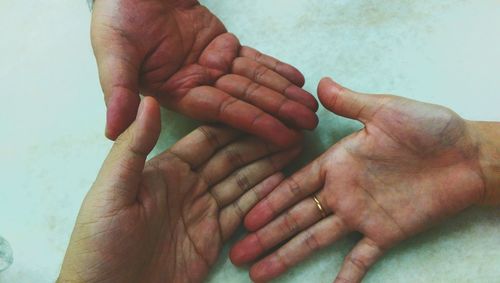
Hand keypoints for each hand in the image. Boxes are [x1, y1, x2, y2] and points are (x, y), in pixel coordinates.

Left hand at [58, 97, 301, 282]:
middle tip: (290, 128)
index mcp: (165, 170)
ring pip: (241, 182)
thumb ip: (133, 147)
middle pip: (231, 158)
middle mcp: (188, 185)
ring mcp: (202, 211)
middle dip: (259, 143)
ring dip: (267, 166)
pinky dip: (263, 197)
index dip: (235, 126)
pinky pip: (242, 212)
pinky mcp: (212, 238)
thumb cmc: (101, 243)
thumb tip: (148, 101)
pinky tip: (282, 182)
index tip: (262, 112)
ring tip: (294, 149)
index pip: (208, 140)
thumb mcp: (111, 192)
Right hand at [92, 0, 317, 145]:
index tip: (283, 136)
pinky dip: (274, 67)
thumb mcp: (113, 51)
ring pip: (254, 81)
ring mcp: (213, 66)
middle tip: (310, 125)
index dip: (254, 123)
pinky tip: (296, 79)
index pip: (223, 111)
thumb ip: (117, 90)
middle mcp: (199, 84)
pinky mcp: (223, 46)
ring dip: (283, 93)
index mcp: (177, 92)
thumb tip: (112, 131)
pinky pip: (253, 59)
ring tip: (311, 106)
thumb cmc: (118, 16)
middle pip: (247, 99)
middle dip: (279, 111)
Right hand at [230, 78, 486, 281]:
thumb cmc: (428, 127)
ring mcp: (361, 215)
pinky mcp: (385, 233)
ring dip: (287, 255)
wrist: (467, 154)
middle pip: (295, 217)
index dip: (268, 201)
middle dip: (266, 234)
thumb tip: (318, 83)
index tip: (245, 216)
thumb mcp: (384, 110)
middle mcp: (342, 192)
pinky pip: (361, 259)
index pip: (293, 185)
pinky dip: (346, 276)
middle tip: (238, 252)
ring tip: (260, 273)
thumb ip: (349, 104)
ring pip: (315, 239)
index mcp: (337, 163)